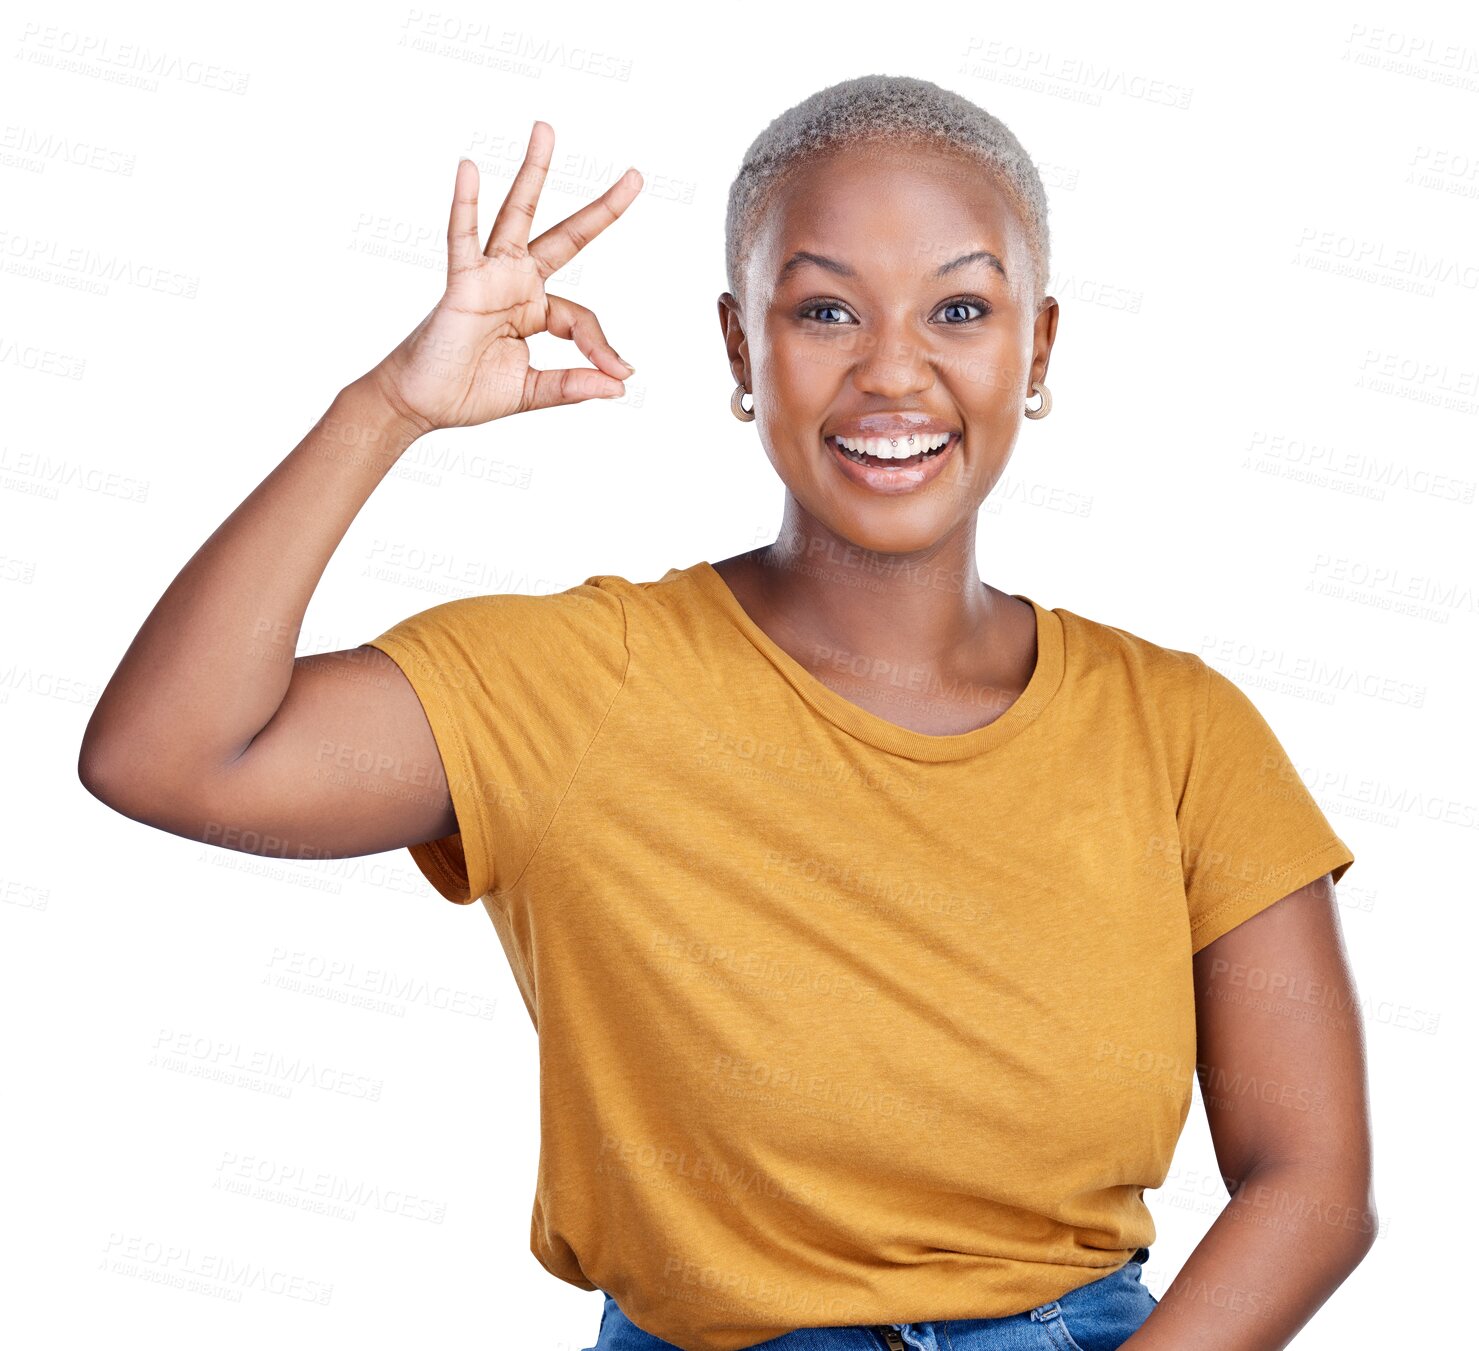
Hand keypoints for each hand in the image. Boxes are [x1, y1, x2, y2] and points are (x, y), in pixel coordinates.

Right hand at [367, 122, 640, 434]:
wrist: (420, 404)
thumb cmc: (467, 391)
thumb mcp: (531, 391)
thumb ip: (573, 386)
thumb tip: (619, 387)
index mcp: (536, 310)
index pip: (582, 318)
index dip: (602, 346)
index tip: (618, 374)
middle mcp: (517, 284)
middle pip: (567, 237)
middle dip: (601, 209)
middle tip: (635, 176)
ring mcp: (490, 278)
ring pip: (518, 216)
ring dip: (533, 173)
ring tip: (546, 132)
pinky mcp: (461, 283)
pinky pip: (462, 238)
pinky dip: (464, 205)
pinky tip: (467, 169)